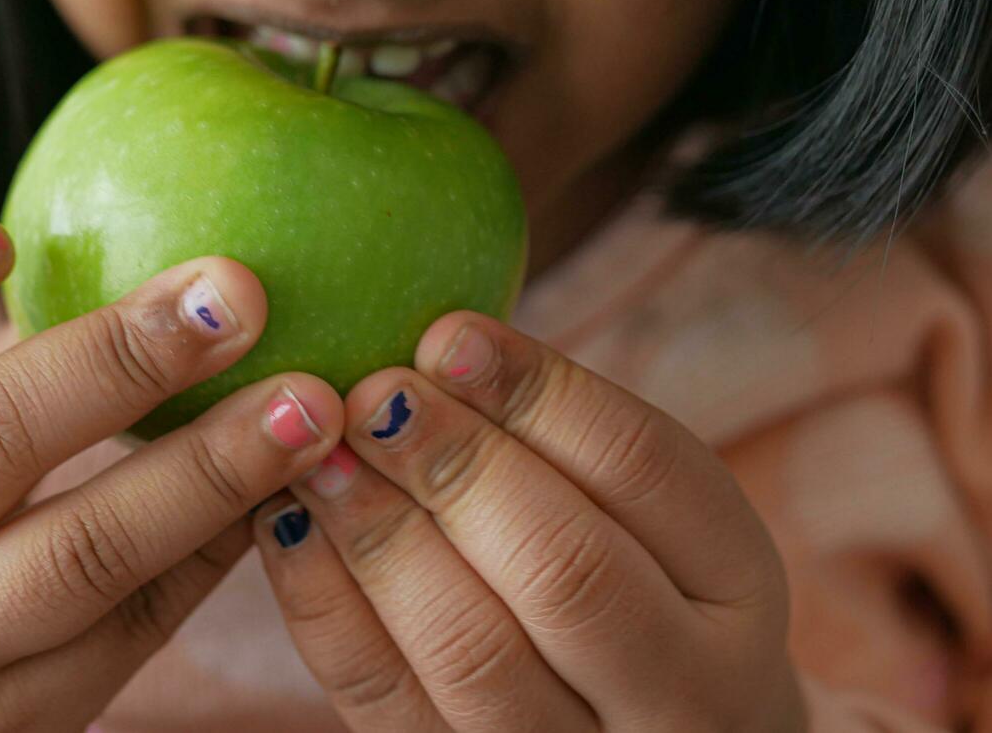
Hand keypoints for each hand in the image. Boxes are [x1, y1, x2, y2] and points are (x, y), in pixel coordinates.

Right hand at [0, 201, 344, 731]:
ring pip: (86, 554)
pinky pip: (137, 625)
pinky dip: (217, 547)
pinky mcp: (13, 726)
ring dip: (211, 469)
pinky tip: (280, 489)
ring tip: (309, 406)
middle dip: (122, 358)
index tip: (4, 238)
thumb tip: (138, 277)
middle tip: (238, 294)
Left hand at [252, 311, 805, 731]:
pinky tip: (288, 525)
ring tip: (320, 454)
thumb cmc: (633, 584)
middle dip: (455, 468)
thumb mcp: (645, 513)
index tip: (446, 333)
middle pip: (566, 570)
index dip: (539, 393)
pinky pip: (386, 699)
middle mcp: (688, 691)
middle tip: (372, 394)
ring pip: (472, 652)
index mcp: (739, 586)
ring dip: (379, 536)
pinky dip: (325, 605)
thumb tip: (437, 338)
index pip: (647, 469)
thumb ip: (566, 441)